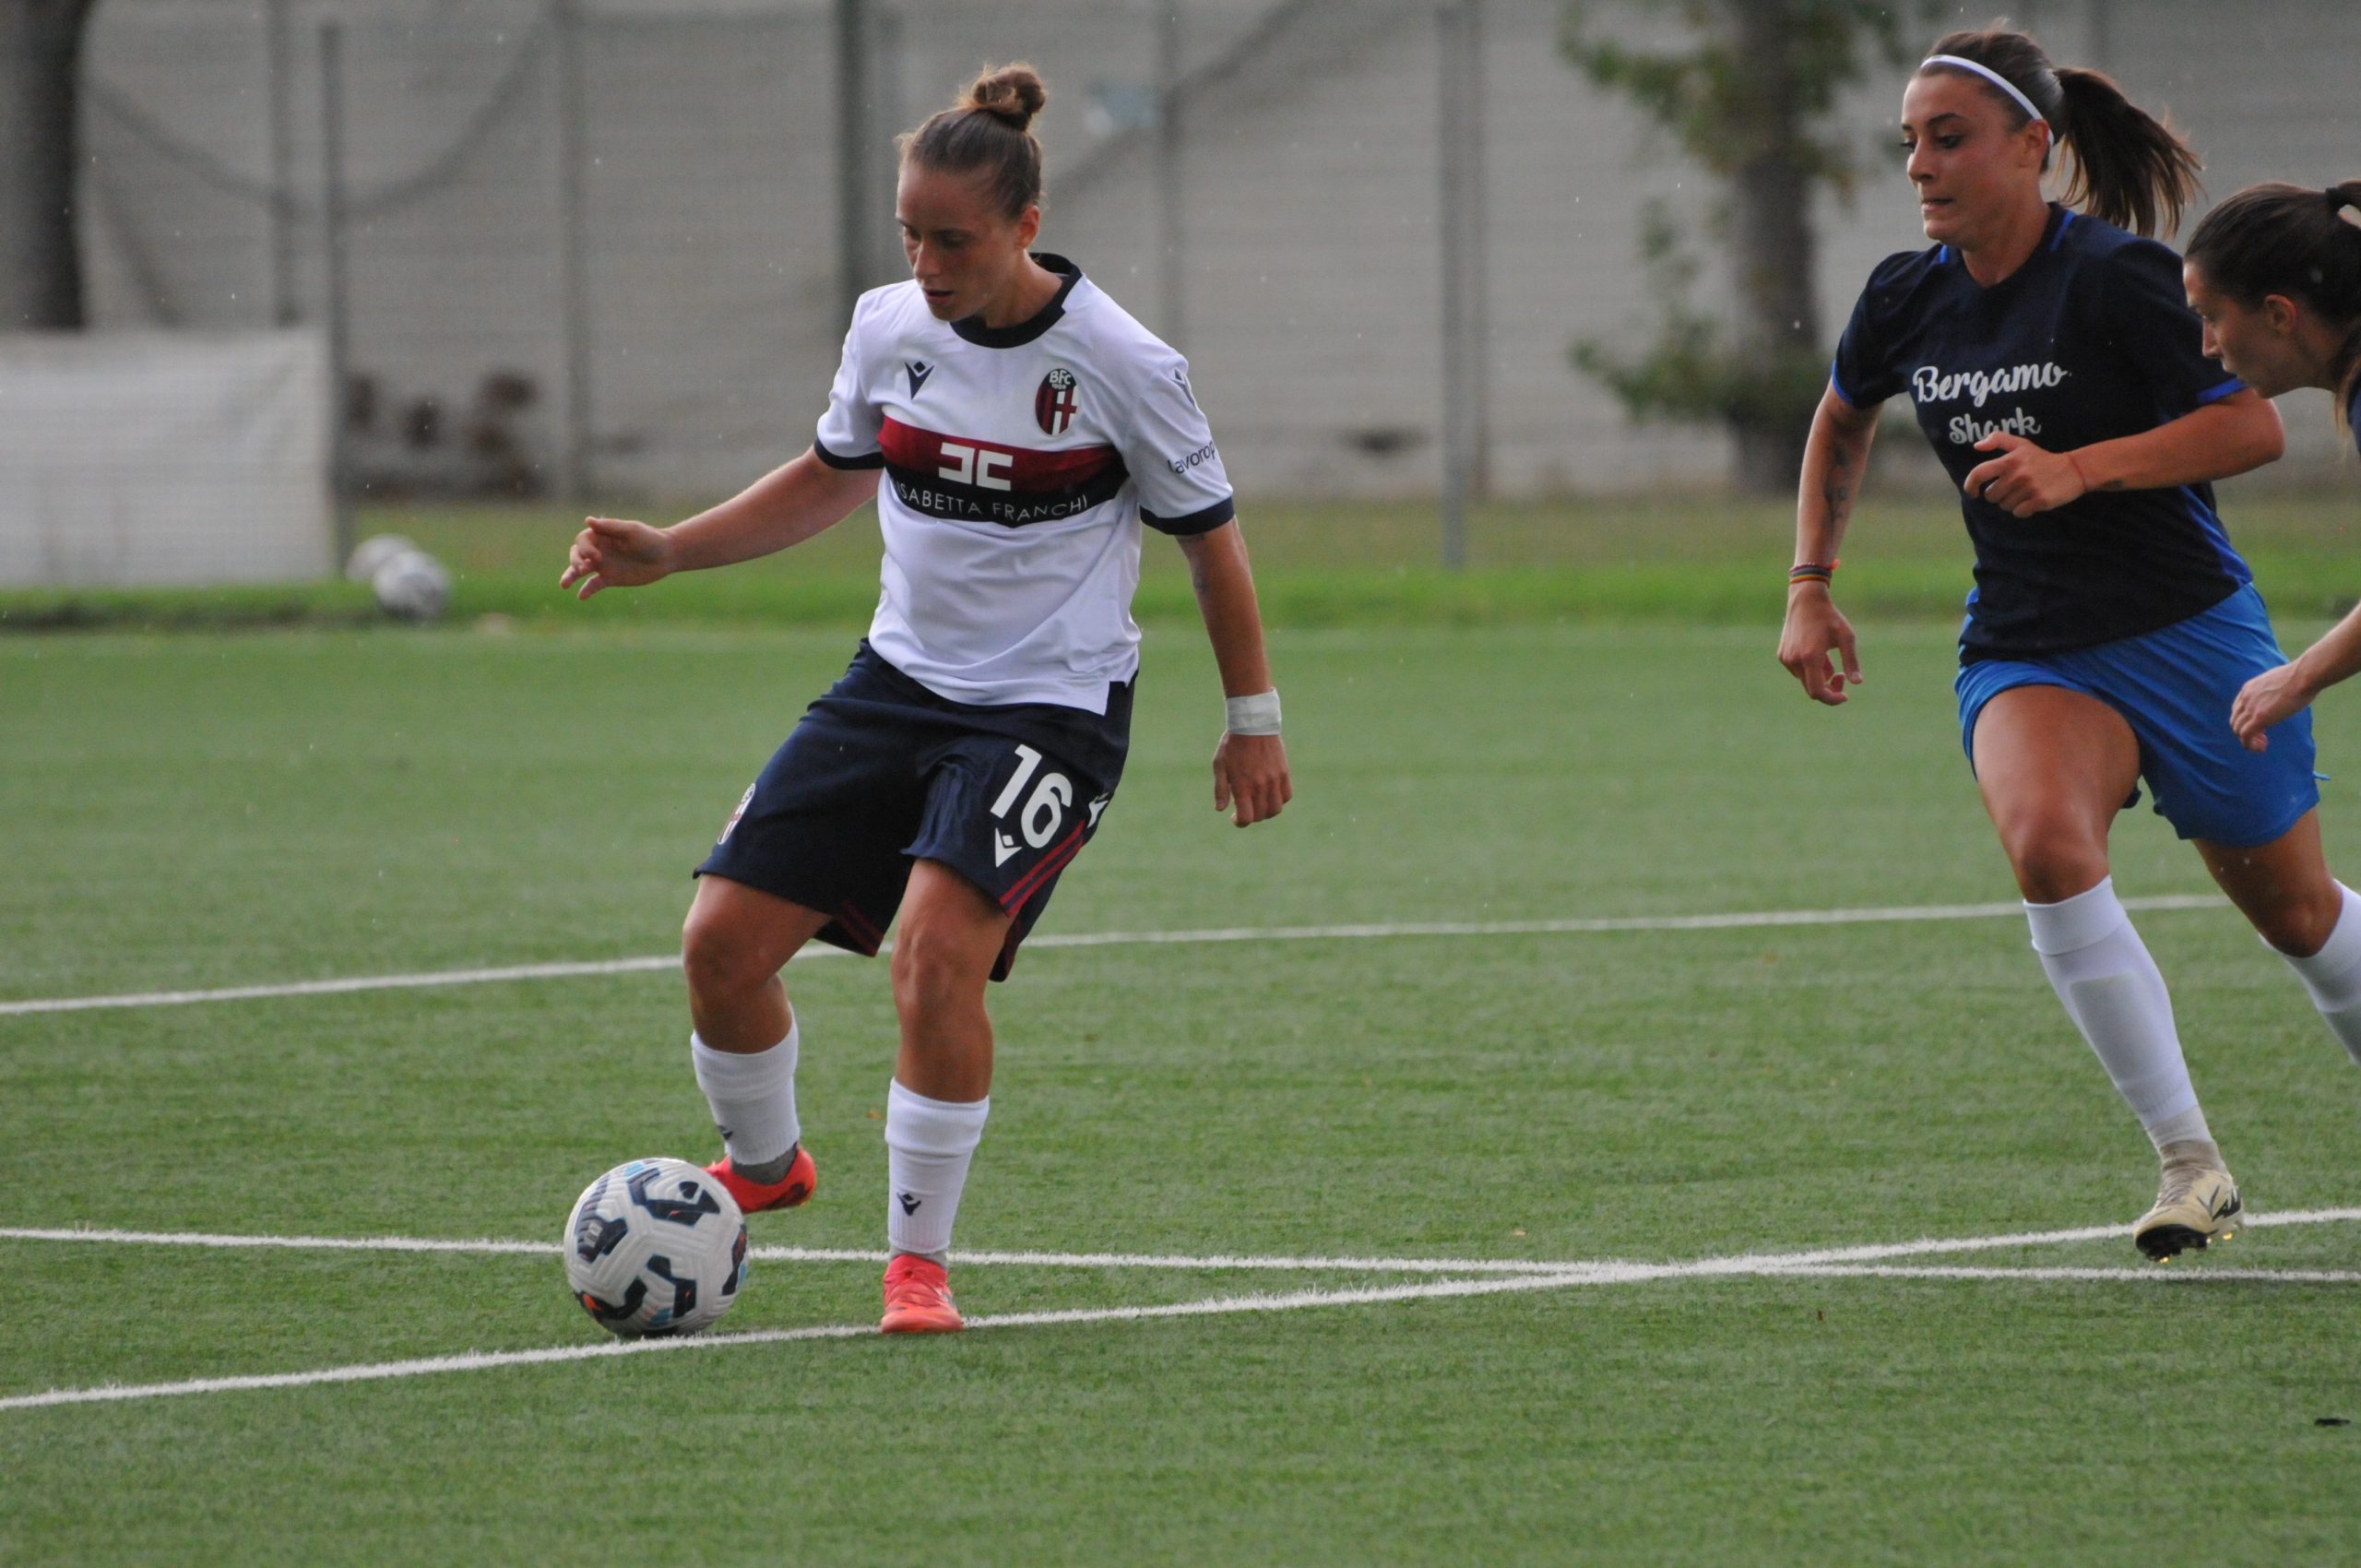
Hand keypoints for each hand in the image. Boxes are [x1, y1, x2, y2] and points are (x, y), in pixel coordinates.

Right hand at [559, 516, 675, 599]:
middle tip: (584, 568)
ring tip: (564, 584)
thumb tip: (587, 520)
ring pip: (580, 570)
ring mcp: (603, 564)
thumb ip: (610, 527)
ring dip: (571, 575)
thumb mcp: (631, 531)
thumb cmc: (650, 539)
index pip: (582, 540)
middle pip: (576, 554)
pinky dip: (586, 590)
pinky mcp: (610, 579)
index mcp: (602, 535)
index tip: (597, 557)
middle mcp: (599, 549)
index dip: (584, 549)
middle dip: (575, 561)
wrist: (667, 556)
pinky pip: (593, 585)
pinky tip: (581, 596)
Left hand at [1213, 731, 1290, 826]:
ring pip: (1275, 809)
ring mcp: (1274, 780)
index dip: (1240, 822)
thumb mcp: (1220, 765)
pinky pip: (1286, 796)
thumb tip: (1220, 809)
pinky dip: (1279, 800)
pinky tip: (1270, 795)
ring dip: (1266, 812)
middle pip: (1260, 816)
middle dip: (1251, 817)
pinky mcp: (1283, 773)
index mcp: (1242, 785)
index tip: (1235, 817)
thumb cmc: (1232, 745)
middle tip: (1244, 809)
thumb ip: (1220, 789)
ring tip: (1258, 805)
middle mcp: (1260, 786)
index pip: (1246, 818)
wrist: (1253, 724)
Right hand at [1776, 585, 1861, 704]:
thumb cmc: (1829, 617)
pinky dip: (1810, 669)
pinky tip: (1818, 652)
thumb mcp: (1846, 637)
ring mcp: (1786, 658)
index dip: (1831, 699)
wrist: (1806, 600)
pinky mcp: (1782, 655)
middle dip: (1828, 688)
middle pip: (1811, 689)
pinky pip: (1798, 671)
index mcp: (1811, 657)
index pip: (1817, 692)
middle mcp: (1795, 660)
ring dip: (1820, 676)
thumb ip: (1851, 661)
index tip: (1845, 696)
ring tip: (1829, 658)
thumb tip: (1857, 683)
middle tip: (1842, 675)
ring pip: (1805, 680)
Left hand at [1963, 433, 2087, 516]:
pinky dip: (2022, 510)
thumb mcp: (2021, 444)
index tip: (1972, 492)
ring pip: (2004, 505)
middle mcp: (2017, 475)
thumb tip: (1976, 446)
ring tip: (2024, 493)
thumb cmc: (2042, 458)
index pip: (1979, 473)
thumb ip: (1998, 440)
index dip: (1970, 485)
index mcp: (2009, 460)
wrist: (2072, 469)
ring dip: (2011, 502)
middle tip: (2012, 488)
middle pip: (1991, 496)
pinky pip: (2018, 513)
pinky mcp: (2039, 501)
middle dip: (1998, 495)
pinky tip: (2031, 501)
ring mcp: (2028, 488)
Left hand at [2230, 661, 2317, 752]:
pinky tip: (2262, 747)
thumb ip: (2274, 690)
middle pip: (2236, 720)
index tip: (2259, 726)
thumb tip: (2282, 695)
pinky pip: (2245, 736)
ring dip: (2248, 741)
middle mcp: (2246, 698)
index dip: (2245, 720)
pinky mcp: (2259, 717)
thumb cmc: (2301, 677)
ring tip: (2262, 745)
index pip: (2238, 709)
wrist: (2304, 675)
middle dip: (2245, 732)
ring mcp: (2251, 708)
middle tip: (2262, 738)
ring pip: (2238, 730)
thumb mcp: (2280, 682)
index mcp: (2249, 688)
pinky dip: (2250, 745)